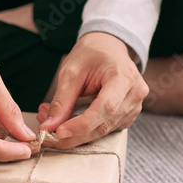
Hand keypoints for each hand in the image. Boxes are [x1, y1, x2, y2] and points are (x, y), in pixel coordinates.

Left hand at [37, 32, 148, 148]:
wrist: (108, 47)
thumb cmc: (91, 54)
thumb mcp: (72, 71)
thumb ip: (62, 101)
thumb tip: (49, 127)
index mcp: (125, 76)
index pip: (106, 107)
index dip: (82, 124)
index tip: (58, 132)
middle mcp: (135, 94)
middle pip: (103, 124)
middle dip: (73, 135)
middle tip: (47, 135)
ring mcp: (134, 107)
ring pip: (102, 131)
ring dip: (75, 134)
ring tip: (51, 122)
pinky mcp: (127, 116)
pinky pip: (104, 129)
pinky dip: (83, 131)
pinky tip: (67, 122)